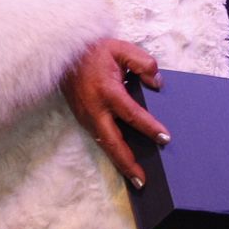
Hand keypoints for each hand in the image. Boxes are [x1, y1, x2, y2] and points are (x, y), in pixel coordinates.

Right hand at [59, 38, 165, 188]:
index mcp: (107, 91)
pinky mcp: (83, 119)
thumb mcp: (122, 49)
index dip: (149, 127)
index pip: (132, 114)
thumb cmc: (96, 51)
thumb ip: (143, 63)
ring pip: (105, 145)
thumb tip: (157, 83)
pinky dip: (112, 152)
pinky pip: (100, 139)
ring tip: (136, 179)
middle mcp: (95, 109)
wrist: (63, 54)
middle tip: (143, 180)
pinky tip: (124, 161)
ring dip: (120, 162)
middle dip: (127, 163)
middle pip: (113, 142)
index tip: (165, 138)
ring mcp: (86, 116)